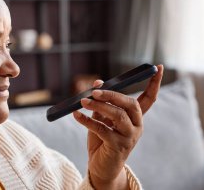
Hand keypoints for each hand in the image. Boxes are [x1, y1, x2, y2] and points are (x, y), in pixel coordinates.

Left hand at [73, 64, 163, 189]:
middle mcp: (137, 126)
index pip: (149, 98)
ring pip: (118, 116)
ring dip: (99, 106)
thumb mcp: (101, 117)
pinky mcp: (118, 147)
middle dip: (112, 95)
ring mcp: (129, 137)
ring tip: (82, 101)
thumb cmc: (102, 139)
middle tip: (94, 91)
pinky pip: (102, 129)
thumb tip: (97, 82)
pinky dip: (87, 120)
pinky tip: (76, 115)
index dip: (154, 83)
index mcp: (135, 117)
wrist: (100, 167)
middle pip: (130, 104)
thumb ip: (101, 101)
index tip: (158, 67)